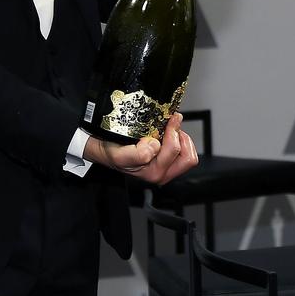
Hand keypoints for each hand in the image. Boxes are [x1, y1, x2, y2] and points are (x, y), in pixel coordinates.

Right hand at [84, 113, 198, 184]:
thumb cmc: (113, 153)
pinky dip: (179, 140)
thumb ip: (138, 154)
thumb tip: (155, 145)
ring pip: (189, 155)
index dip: (170, 132)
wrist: (105, 151)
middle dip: (181, 138)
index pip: (174, 150)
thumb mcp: (119, 155)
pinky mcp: (169, 163)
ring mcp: (167, 169)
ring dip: (181, 138)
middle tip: (171, 125)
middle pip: (188, 157)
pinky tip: (167, 134)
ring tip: (169, 130)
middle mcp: (162, 174)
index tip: (165, 121)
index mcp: (154, 173)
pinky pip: (185, 152)